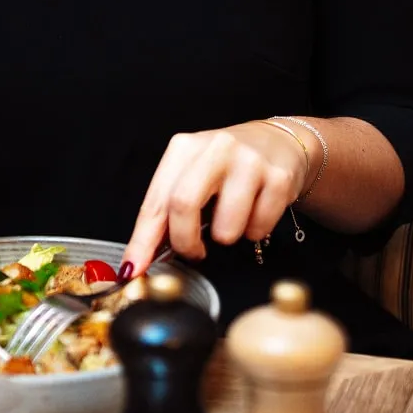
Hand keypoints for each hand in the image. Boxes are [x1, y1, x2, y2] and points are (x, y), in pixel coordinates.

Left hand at [121, 121, 307, 274]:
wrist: (278, 143)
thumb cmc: (227, 166)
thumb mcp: (192, 176)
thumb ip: (168, 210)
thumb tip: (142, 257)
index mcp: (184, 148)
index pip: (156, 200)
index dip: (143, 239)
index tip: (134, 269)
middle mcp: (215, 148)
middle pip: (184, 205)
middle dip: (185, 242)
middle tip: (193, 252)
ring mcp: (248, 161)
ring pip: (226, 227)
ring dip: (226, 237)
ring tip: (231, 220)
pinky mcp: (278, 177)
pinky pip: (257, 228)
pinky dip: (253, 232)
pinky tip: (254, 211)